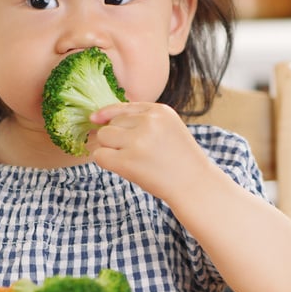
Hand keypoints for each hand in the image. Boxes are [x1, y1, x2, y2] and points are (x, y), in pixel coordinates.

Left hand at [89, 102, 217, 200]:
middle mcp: (148, 122)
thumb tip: (99, 119)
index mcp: (160, 111)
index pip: (123, 107)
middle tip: (132, 153)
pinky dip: (104, 161)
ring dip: (108, 148)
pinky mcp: (128, 162)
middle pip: (111, 123)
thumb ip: (143, 120)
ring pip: (103, 136)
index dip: (107, 114)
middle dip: (114, 137)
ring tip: (128, 159)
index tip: (95, 119)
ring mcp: (138, 141)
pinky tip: (120, 167)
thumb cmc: (180, 160)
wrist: (195, 185)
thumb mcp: (168, 128)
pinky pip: (100, 155)